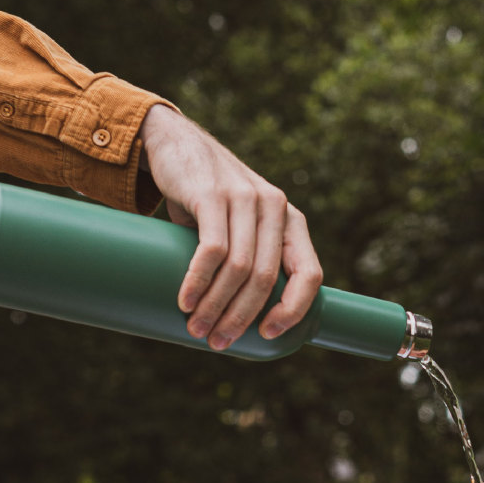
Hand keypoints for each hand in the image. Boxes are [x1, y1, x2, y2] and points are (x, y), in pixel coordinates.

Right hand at [139, 104, 322, 350]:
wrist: (173, 141)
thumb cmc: (205, 198)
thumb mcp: (239, 225)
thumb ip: (249, 257)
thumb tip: (240, 318)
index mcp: (291, 221)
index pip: (310, 275)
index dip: (293, 310)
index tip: (266, 335)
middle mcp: (275, 207)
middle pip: (267, 279)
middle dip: (242, 318)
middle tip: (217, 341)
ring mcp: (246, 198)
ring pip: (240, 269)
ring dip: (217, 306)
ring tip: (197, 329)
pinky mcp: (213, 194)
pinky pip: (213, 250)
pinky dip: (199, 281)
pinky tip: (186, 302)